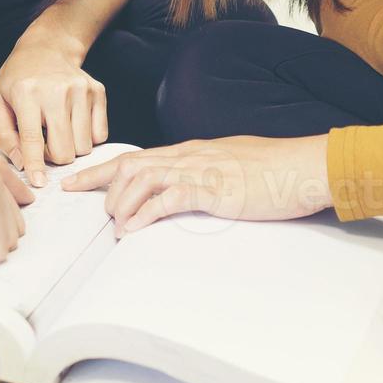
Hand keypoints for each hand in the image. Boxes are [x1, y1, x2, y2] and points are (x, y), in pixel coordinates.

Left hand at [0, 29, 107, 186]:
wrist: (47, 48)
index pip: (33, 139)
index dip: (35, 165)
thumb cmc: (17, 80)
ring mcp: (81, 90)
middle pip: (64, 151)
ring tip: (56, 130)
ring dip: (70, 147)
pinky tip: (72, 123)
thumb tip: (21, 164)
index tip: (39, 183)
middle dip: (53, 157)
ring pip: (84, 147)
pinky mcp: (98, 92)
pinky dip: (86, 137)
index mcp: (27, 93)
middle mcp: (57, 91)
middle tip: (43, 143)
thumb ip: (4, 136)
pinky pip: (100, 135)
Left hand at [62, 136, 331, 234]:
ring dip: (122, 203)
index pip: (136, 156)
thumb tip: (184, 193)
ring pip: (141, 178)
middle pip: (129, 163)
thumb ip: (205, 177)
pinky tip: (133, 230)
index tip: (74, 182)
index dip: (100, 170)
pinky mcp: (214, 188)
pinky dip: (144, 214)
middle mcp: (190, 155)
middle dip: (101, 186)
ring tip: (119, 225)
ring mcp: (201, 170)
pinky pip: (167, 198)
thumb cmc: (277, 171)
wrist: (309, 166)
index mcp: (192, 151)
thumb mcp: (232, 169)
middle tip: (92, 209)